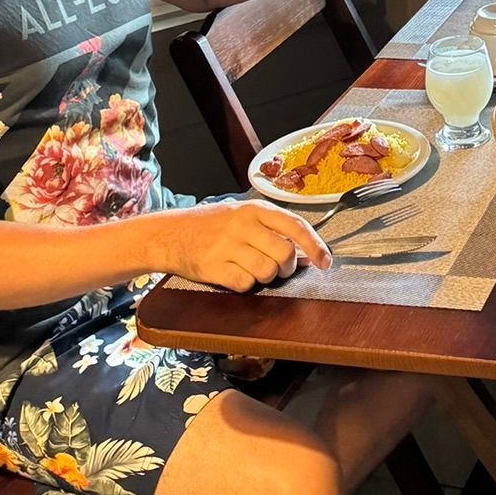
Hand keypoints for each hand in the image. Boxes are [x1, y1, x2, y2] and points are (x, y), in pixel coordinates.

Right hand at [147, 199, 332, 293]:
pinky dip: (246, 285)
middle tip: (278, 269)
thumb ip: (274, 231)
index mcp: (255, 209)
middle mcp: (243, 225)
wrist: (169, 234)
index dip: (316, 247)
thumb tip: (307, 255)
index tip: (326, 263)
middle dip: (287, 268)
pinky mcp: (214, 267)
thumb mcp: (243, 218)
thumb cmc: (212, 226)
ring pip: (267, 272)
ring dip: (266, 277)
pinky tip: (235, 274)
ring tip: (252, 269)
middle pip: (285, 254)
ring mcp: (227, 246)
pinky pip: (246, 284)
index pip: (296, 226)